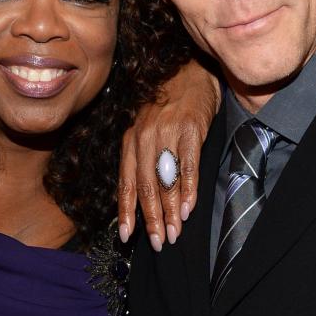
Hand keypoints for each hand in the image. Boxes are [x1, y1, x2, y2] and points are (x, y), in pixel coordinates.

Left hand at [118, 59, 219, 250]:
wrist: (188, 72)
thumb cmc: (166, 105)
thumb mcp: (146, 129)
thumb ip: (141, 160)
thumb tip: (141, 197)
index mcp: (130, 141)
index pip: (125, 182)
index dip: (126, 211)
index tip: (126, 236)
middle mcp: (145, 139)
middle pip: (146, 187)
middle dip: (151, 219)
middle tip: (158, 243)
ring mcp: (167, 134)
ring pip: (166, 180)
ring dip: (169, 211)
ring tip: (174, 233)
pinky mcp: (190, 131)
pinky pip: (188, 166)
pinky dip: (188, 190)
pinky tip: (188, 208)